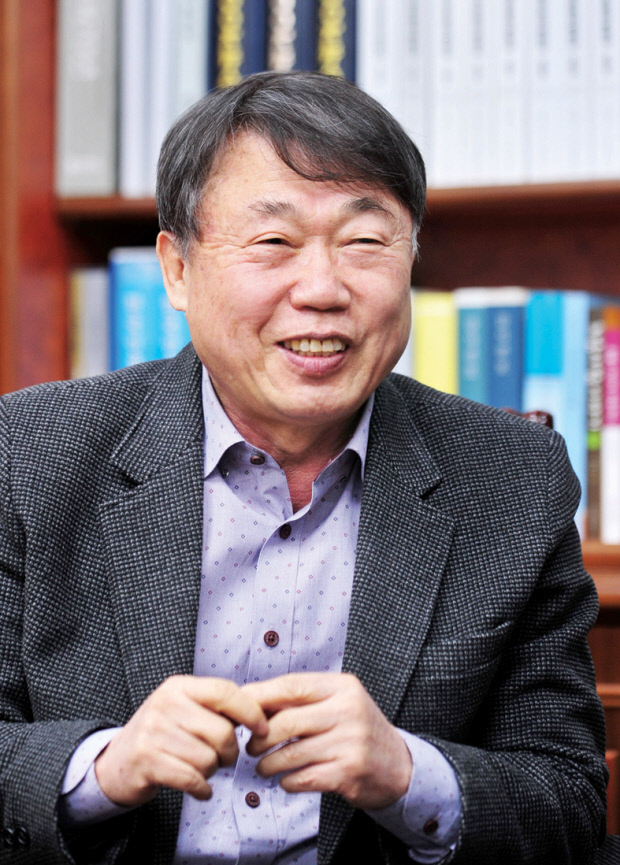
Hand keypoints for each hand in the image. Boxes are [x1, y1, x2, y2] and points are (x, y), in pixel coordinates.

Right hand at [95, 675, 267, 807]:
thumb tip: (262, 710)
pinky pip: (192, 779)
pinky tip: (199, 788)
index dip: (250, 711)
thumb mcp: (184, 709)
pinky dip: (202, 789)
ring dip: (211, 772)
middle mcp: (164, 704)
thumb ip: (216, 706)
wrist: (116, 763)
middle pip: (222, 731)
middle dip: (229, 752)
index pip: (225, 691)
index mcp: (179, 686)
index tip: (262, 729)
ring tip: (200, 769)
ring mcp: (153, 732)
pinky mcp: (146, 761)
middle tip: (221, 758)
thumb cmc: (162, 735)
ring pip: (208, 759)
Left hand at [243, 672, 411, 809]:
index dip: (260, 698)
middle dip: (259, 737)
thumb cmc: (358, 730)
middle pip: (286, 722)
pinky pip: (303, 778)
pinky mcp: (348, 773)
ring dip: (268, 764)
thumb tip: (253, 701)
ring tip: (263, 766)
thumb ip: (303, 700)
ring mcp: (350, 743)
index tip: (241, 710)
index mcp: (342, 687)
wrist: (399, 766)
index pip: (291, 686)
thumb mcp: (338, 703)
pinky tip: (286, 780)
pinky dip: (287, 781)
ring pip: (290, 754)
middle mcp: (348, 711)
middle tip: (250, 746)